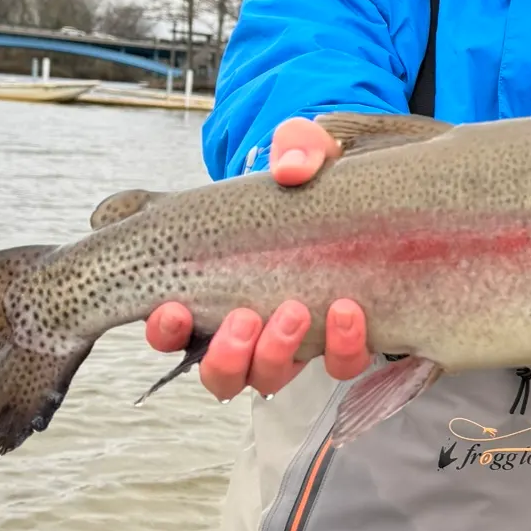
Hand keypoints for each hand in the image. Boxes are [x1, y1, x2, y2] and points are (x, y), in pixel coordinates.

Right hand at [144, 116, 372, 400]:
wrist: (365, 201)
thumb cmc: (312, 186)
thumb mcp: (302, 158)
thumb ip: (295, 151)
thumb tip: (291, 169)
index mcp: (212, 289)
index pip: (171, 330)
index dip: (165, 330)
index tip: (175, 308)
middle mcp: (246, 331)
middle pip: (220, 373)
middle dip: (226, 353)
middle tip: (246, 317)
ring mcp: (292, 344)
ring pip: (268, 378)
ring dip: (275, 354)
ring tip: (296, 312)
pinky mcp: (341, 345)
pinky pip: (338, 364)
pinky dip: (342, 346)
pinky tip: (350, 311)